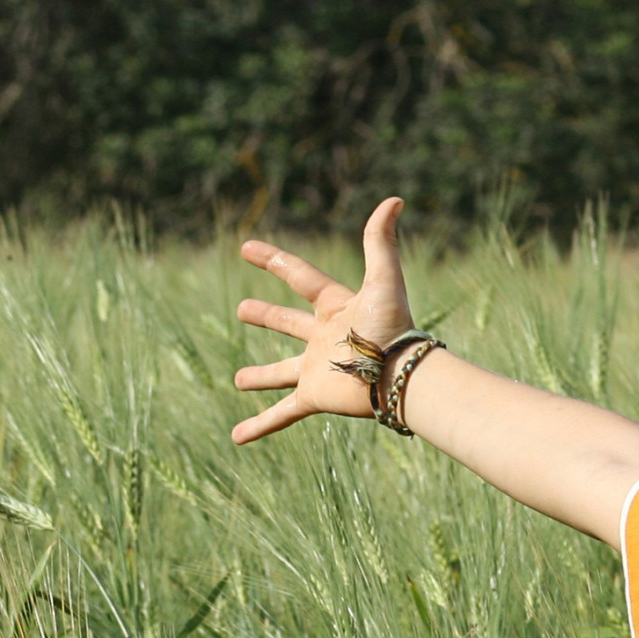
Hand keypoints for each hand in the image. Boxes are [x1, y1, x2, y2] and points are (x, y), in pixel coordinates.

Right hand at [231, 198, 414, 443]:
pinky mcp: (315, 396)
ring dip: (261, 378)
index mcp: (337, 307)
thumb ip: (381, 240)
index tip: (246, 248)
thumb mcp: (384, 280)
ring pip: (282, 373)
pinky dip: (260, 426)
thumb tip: (395, 199)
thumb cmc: (394, 328)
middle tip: (241, 310)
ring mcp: (317, 369)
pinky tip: (237, 438)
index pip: (300, 277)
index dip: (274, 261)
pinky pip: (282, 415)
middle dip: (266, 317)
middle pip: (289, 323)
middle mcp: (325, 338)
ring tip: (238, 381)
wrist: (401, 376)